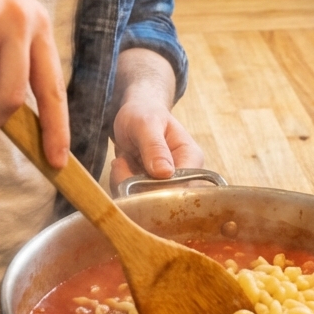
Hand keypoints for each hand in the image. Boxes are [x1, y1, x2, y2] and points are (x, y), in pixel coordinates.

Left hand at [107, 47, 202, 190]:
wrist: (134, 113)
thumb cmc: (144, 112)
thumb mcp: (146, 124)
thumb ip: (155, 146)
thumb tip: (165, 173)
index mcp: (191, 158)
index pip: (183, 188)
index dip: (158, 190)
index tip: (136, 176)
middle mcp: (184, 175)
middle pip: (162, 199)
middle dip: (135, 185)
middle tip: (122, 162)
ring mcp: (166, 184)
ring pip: (145, 201)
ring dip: (126, 183)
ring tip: (123, 160)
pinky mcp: (150, 188)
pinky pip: (134, 198)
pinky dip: (122, 184)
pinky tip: (122, 166)